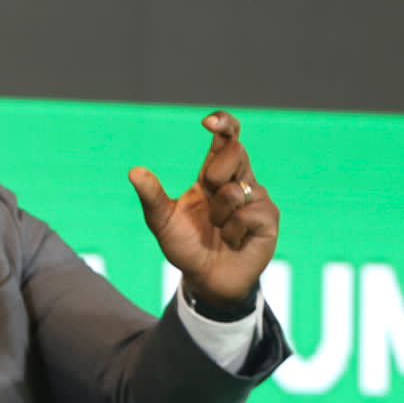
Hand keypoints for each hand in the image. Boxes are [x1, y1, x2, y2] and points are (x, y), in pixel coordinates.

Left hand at [129, 111, 279, 308]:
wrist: (206, 280)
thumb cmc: (186, 247)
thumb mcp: (162, 222)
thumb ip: (152, 197)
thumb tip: (134, 172)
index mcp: (214, 174)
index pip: (227, 138)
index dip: (223, 123)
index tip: (208, 122)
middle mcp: (239, 180)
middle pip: (236, 151)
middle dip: (216, 172)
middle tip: (207, 192)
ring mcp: (257, 198)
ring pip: (237, 189)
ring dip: (219, 214)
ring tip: (218, 230)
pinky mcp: (269, 219)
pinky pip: (249, 214)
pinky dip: (233, 230)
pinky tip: (233, 241)